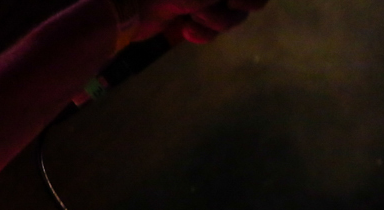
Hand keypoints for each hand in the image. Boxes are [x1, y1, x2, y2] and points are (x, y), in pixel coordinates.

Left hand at [137, 0, 267, 45]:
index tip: (234, 1)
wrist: (132, 8)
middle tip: (220, 5)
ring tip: (190, 15)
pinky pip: (210, 33)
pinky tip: (184, 28)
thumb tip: (246, 4)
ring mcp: (204, 1)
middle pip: (248, 2)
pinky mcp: (191, 19)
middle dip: (230, 10)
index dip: (250, 0)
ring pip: (229, 20)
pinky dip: (200, 33)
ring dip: (211, 20)